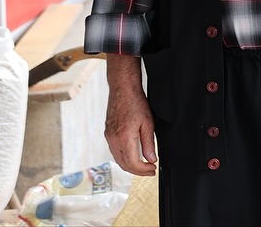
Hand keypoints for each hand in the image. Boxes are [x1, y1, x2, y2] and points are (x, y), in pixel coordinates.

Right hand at [104, 53, 157, 175]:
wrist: (122, 90)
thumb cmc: (136, 103)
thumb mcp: (148, 123)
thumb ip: (148, 143)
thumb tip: (151, 159)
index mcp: (124, 138)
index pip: (132, 163)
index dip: (143, 170)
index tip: (152, 169)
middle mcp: (113, 140)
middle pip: (124, 164)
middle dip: (137, 171)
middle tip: (150, 170)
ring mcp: (108, 137)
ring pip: (118, 159)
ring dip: (130, 165)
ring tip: (144, 165)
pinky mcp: (107, 134)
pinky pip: (115, 151)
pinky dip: (124, 157)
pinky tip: (134, 155)